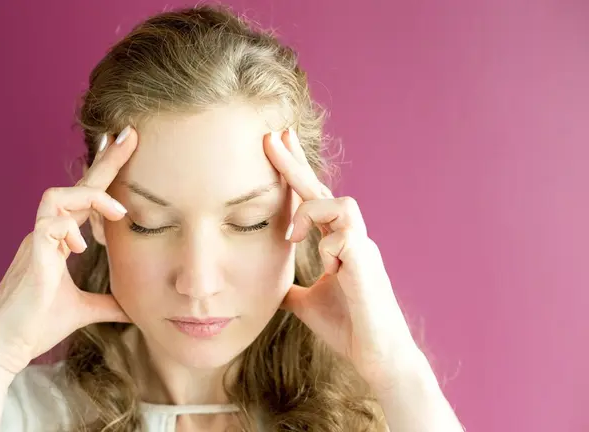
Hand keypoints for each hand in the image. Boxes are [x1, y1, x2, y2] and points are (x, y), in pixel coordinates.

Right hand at [0, 128, 137, 375]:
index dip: (105, 175)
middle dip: (104, 162)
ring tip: (118, 213)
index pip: (84, 200)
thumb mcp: (83, 310)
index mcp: (58, 241)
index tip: (126, 148)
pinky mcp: (31, 257)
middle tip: (129, 136)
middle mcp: (46, 234)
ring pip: (56, 196)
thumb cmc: (35, 326)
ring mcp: (36, 243)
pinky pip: (48, 225)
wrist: (3, 347)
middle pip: (74, 187)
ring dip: (90, 197)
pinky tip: (81, 247)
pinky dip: (68, 229)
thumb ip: (107, 303)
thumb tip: (134, 306)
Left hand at [264, 128, 419, 388]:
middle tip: (273, 136)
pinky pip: (347, 240)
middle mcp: (351, 239)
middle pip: (323, 190)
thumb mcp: (306, 302)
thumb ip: (290, 286)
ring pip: (343, 205)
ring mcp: (362, 251)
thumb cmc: (347, 327)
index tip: (278, 144)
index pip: (313, 199)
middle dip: (296, 163)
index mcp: (336, 243)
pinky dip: (329, 249)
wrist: (377, 356)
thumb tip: (268, 284)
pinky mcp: (368, 268)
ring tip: (294, 236)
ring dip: (312, 213)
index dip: (296, 171)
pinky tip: (326, 268)